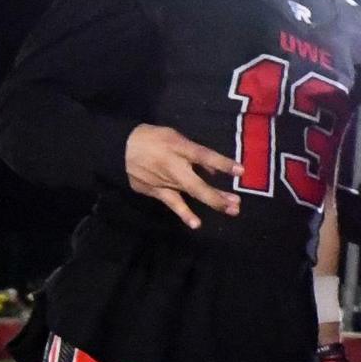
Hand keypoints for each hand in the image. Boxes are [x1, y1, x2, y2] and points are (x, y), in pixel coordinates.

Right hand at [124, 124, 239, 228]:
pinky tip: (195, 224)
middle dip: (218, 194)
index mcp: (179, 147)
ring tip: (232, 210)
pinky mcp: (156, 191)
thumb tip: (214, 170)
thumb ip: (196, 153)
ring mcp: (164, 181)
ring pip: (192, 194)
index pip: (204, 155)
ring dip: (212, 202)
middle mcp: (173, 165)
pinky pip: (173, 203)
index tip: (241, 170)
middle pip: (198, 183)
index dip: (222, 163)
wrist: (119, 149)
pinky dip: (184, 213)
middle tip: (237, 202)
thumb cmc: (152, 140)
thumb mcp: (175, 137)